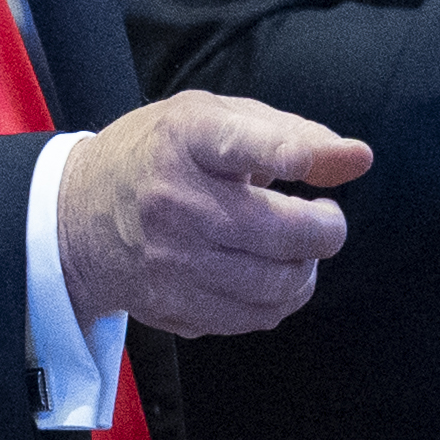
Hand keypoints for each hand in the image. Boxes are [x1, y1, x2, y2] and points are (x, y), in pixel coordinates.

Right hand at [61, 92, 370, 335]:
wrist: (78, 216)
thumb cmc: (159, 155)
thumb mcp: (214, 120)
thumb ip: (293, 134)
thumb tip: (361, 158)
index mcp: (183, 140)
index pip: (234, 144)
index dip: (277, 152)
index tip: (302, 160)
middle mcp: (175, 202)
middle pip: (276, 231)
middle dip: (324, 228)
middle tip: (324, 218)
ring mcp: (171, 262)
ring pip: (275, 284)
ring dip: (305, 269)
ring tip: (298, 249)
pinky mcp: (172, 307)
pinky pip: (253, 319)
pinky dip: (279, 301)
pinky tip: (270, 275)